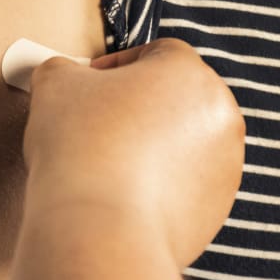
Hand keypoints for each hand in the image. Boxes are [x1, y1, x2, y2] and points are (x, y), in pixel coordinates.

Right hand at [24, 38, 243, 266]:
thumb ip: (64, 69)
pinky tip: (124, 191)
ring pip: (184, 141)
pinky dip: (161, 183)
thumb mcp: (55, 82)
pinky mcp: (217, 208)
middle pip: (176, 96)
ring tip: (109, 161)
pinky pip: (187, 183)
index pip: (157, 52)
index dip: (118, 65)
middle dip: (140, 105)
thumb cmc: (80, 145)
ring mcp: (224, 164)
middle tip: (99, 121)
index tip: (91, 84)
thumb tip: (65, 77)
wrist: (98, 227)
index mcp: (189, 71)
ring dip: (152, 144)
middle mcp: (219, 114)